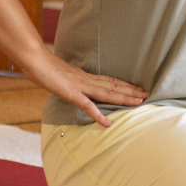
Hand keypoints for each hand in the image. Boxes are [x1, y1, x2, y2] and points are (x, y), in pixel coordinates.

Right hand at [23, 48, 148, 127]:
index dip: (126, 85)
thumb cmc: (47, 69)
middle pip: (114, 86)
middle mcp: (88, 80)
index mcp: (87, 77)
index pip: (111, 81)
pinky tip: (108, 124)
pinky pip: (87, 106)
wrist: (36, 61)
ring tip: (139, 102)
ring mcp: (81, 87)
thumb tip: (79, 86)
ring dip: (124, 98)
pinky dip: (98, 115)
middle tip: (149, 94)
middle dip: (132, 91)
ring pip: (107, 93)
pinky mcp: (72, 94)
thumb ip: (74, 82)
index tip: (139, 88)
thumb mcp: (65, 77)